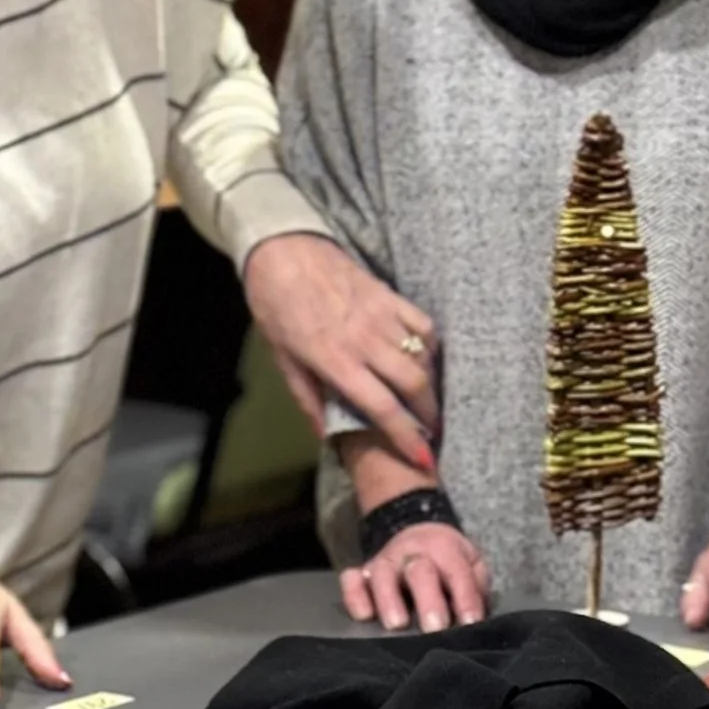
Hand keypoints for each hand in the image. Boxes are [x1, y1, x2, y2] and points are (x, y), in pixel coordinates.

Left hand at [242, 234, 439, 473]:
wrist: (282, 250)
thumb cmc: (275, 307)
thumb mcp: (282, 359)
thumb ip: (308, 398)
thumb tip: (327, 435)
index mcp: (335, 360)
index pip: (382, 407)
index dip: (407, 437)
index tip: (424, 459)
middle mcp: (364, 340)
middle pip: (414, 384)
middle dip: (429, 415)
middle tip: (432, 432)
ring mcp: (381, 315)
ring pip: (423, 357)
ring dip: (432, 386)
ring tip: (428, 403)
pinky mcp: (390, 295)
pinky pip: (424, 326)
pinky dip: (431, 348)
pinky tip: (425, 361)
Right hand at [340, 518, 490, 632]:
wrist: (416, 533)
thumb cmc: (446, 560)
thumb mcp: (470, 563)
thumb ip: (476, 587)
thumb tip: (476, 619)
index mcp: (444, 549)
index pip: (457, 573)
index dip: (466, 599)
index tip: (470, 624)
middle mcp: (412, 554)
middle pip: (419, 572)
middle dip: (427, 600)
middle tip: (435, 627)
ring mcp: (384, 563)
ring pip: (382, 576)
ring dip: (389, 600)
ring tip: (396, 624)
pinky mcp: (362, 573)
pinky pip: (351, 579)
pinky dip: (353, 595)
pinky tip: (363, 615)